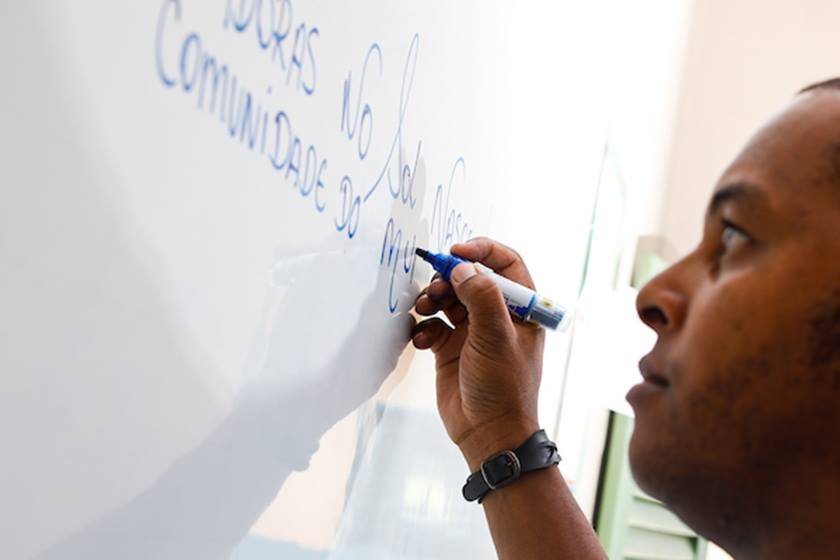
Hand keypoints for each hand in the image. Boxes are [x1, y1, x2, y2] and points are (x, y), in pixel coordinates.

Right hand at [412, 238, 544, 469]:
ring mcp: (473, 332)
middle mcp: (497, 316)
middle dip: (449, 277)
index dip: (482, 250)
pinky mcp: (451, 348)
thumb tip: (463, 268)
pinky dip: (424, 326)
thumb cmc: (504, 389)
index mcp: (521, 309)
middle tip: (435, 286)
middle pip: (471, 277)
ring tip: (424, 308)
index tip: (456, 251)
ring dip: (433, 298)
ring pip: (449, 298)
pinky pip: (433, 324)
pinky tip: (422, 339)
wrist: (487, 435)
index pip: (506, 264)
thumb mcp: (496, 338)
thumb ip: (481, 297)